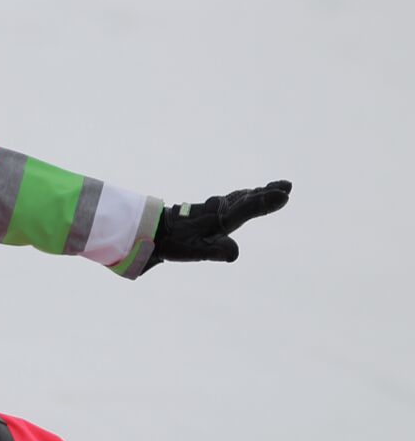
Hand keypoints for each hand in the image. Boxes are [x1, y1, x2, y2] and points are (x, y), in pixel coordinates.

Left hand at [146, 180, 290, 270]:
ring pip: (241, 198)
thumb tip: (234, 254)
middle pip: (247, 200)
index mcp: (220, 220)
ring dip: (260, 193)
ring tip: (278, 187)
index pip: (247, 209)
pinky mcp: (211, 210)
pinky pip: (233, 200)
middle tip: (287, 186)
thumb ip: (215, 251)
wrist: (152, 231)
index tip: (284, 194)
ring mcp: (215, 208)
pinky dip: (246, 196)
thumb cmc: (174, 243)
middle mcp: (219, 211)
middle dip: (267, 194)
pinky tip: (250, 194)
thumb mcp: (194, 251)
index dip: (265, 202)